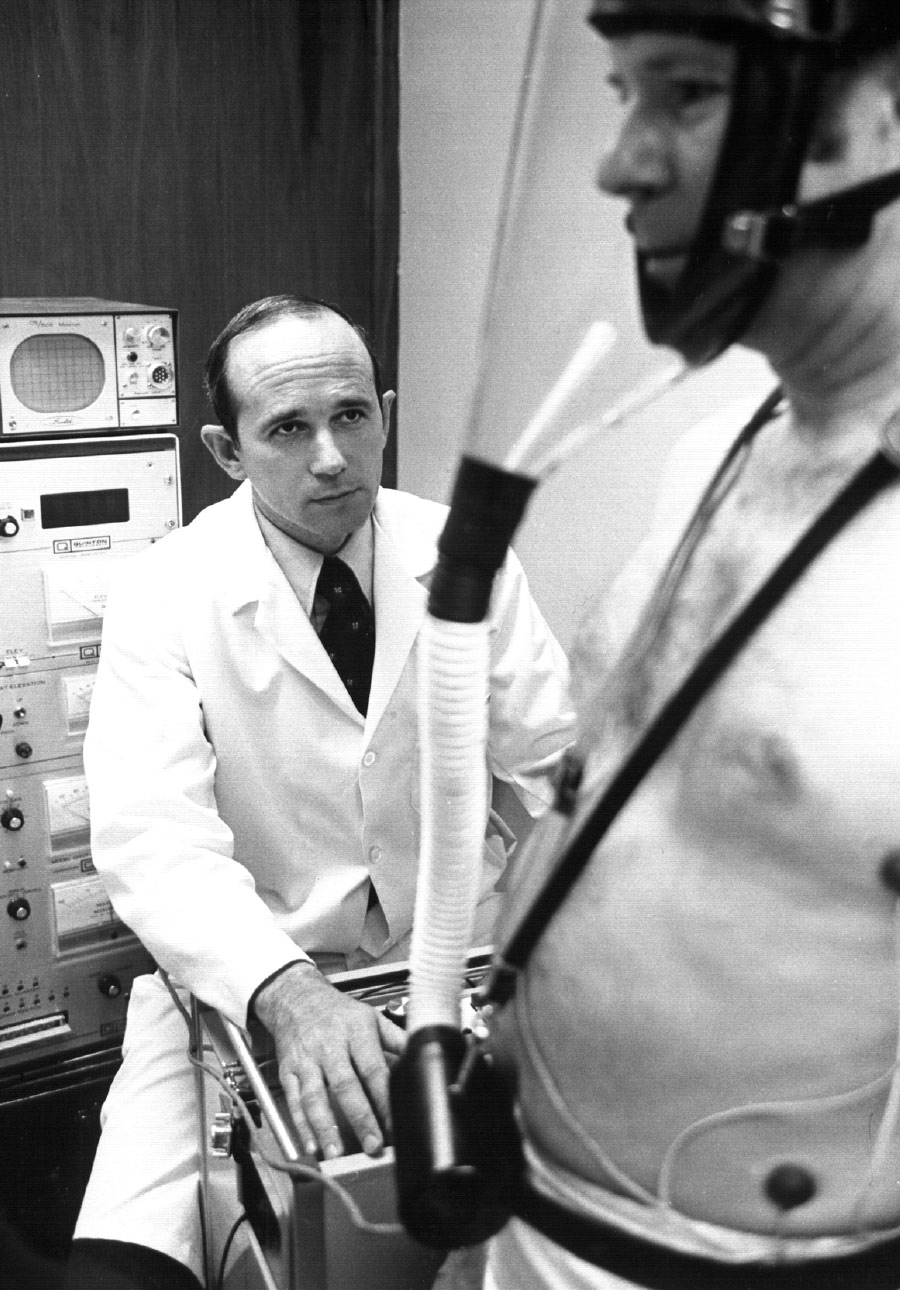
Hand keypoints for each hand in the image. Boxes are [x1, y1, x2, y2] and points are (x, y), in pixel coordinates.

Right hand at [253, 960, 404, 1160]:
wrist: (296, 997)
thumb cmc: (338, 1011)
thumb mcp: (371, 1017)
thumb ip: (397, 1040)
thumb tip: (422, 1059)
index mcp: (355, 1031)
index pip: (373, 1068)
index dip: (384, 1098)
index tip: (396, 1123)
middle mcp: (329, 1045)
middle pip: (345, 1085)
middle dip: (360, 1118)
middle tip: (373, 1145)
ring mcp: (306, 1059)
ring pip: (314, 1096)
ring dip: (325, 1128)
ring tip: (336, 1154)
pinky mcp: (288, 1071)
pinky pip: (293, 1101)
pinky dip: (300, 1125)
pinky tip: (310, 1145)